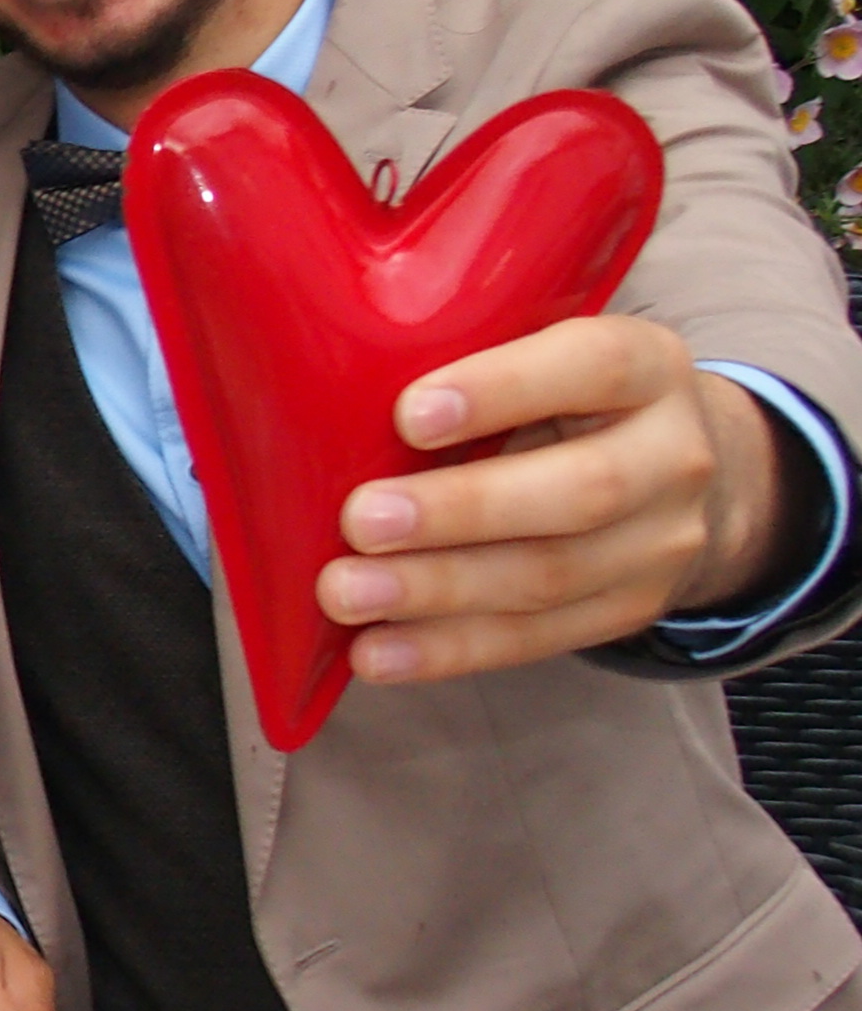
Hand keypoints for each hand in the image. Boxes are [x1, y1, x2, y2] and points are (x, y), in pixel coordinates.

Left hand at [318, 315, 808, 683]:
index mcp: (647, 367)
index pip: (593, 366)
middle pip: (580, 491)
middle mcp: (673, 455)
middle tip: (360, 522)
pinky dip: (447, 649)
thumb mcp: (542, 356)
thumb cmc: (564, 399)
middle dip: (459, 511)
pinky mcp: (630, 611)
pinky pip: (535, 639)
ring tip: (347, 594)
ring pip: (551, 576)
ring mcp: (662, 544)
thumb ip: (468, 368)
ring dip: (437, 591)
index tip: (409, 414)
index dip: (503, 388)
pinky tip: (377, 653)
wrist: (678, 472)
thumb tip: (330, 401)